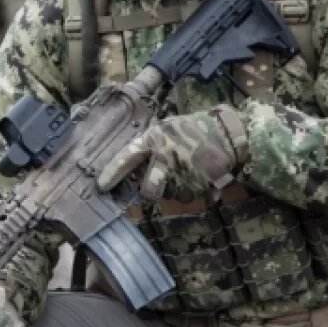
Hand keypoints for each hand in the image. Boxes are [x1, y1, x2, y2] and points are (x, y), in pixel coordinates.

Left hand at [96, 106, 247, 202]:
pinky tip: (196, 174)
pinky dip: (190, 189)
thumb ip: (150, 146)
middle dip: (149, 194)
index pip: (126, 159)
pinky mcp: (199, 186)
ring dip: (174, 188)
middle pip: (149, 191)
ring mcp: (183, 174)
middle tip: (150, 191)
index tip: (101, 187)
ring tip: (185, 169)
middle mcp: (165, 158)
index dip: (112, 174)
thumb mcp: (166, 129)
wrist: (226, 133)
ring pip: (169, 195)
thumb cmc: (191, 129)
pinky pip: (187, 196)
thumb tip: (132, 170)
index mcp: (153, 140)